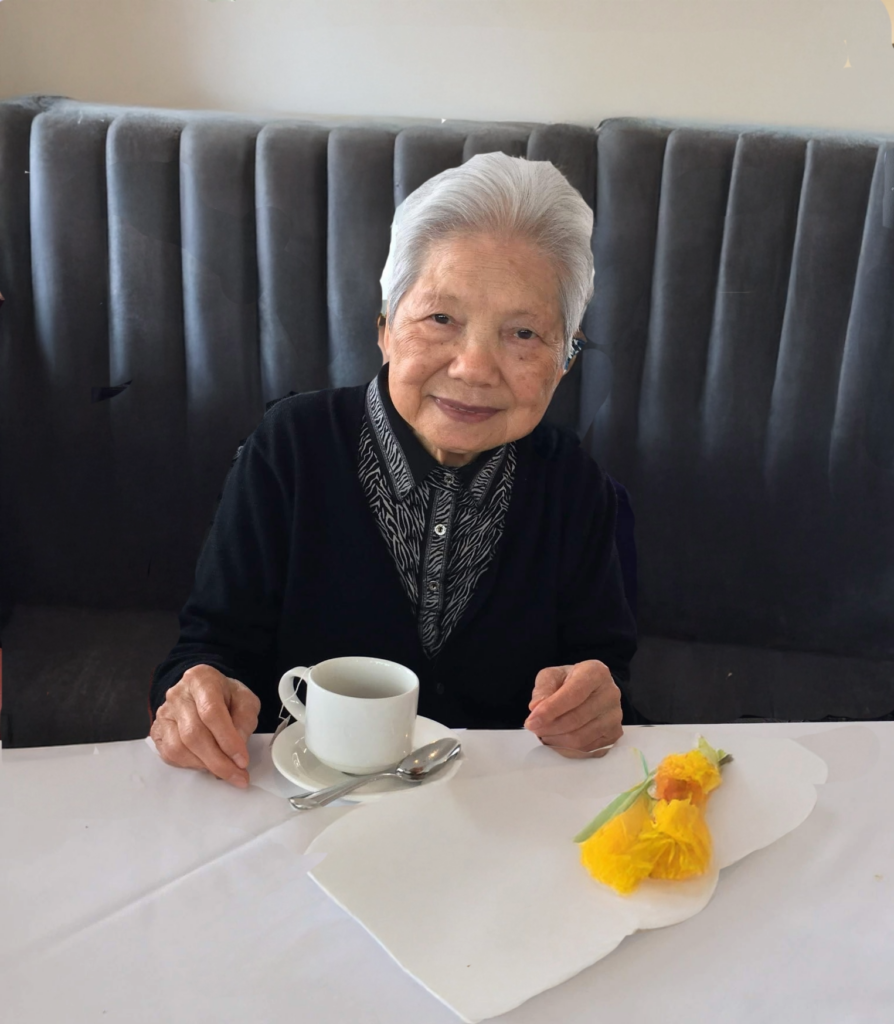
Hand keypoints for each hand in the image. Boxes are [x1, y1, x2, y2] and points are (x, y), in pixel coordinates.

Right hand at [150, 664, 260, 787]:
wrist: (205, 693)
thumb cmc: (226, 696)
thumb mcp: (245, 700)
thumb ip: (245, 720)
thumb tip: (237, 749)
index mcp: (201, 679)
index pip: (211, 712)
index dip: (228, 740)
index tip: (242, 760)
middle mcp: (177, 695)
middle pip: (194, 734)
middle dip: (218, 761)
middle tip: (238, 775)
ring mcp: (164, 713)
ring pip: (179, 748)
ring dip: (205, 765)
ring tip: (225, 770)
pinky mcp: (157, 730)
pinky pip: (170, 755)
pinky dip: (191, 765)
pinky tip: (207, 764)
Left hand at [523, 660, 622, 758]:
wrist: (592, 689)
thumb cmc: (570, 680)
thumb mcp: (552, 676)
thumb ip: (543, 689)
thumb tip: (536, 707)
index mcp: (596, 673)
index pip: (573, 694)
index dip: (550, 710)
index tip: (531, 721)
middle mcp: (610, 693)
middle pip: (576, 719)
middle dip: (549, 727)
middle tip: (533, 728)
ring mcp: (615, 716)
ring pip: (581, 738)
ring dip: (556, 740)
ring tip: (543, 733)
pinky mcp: (614, 734)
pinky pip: (586, 749)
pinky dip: (566, 749)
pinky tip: (556, 739)